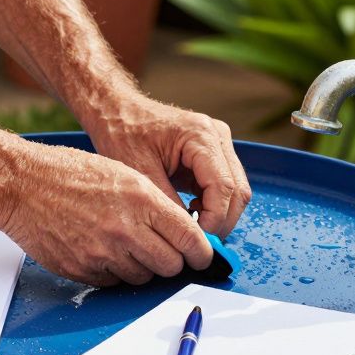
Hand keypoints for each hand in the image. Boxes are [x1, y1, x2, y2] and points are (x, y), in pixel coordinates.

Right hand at [0, 144, 214, 286]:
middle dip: (173, 261)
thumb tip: (183, 232)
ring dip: (142, 267)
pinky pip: (114, 282)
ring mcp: (103, 253)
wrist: (22, 185)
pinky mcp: (83, 270)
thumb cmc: (69, 173)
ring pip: (143, 277)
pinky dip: (114, 271)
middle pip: (171, 265)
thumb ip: (155, 203)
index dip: (201, 252)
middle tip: (165, 251)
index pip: (190, 239)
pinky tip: (102, 250)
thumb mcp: (122, 173)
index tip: (202, 255)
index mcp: (141, 199)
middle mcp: (126, 229)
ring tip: (125, 244)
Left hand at [83, 95, 250, 238]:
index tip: (199, 240)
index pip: (224, 186)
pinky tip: (191, 213)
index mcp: (200, 135)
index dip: (215, 219)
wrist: (117, 112)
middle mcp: (216, 136)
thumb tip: (187, 236)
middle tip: (198, 242)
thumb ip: (167, 203)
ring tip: (191, 227)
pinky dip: (213, 205)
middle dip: (221, 221)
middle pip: (237, 190)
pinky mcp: (213, 153)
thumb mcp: (140, 172)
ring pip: (236, 190)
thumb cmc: (123, 133)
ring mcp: (218, 144)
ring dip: (219, 214)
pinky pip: (224, 186)